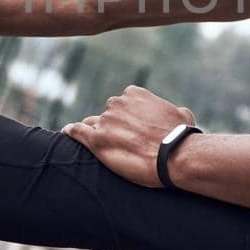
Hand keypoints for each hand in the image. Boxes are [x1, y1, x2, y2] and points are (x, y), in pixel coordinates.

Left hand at [62, 85, 196, 187]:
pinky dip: (71, 132)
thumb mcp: (182, 114)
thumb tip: (177, 113)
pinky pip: (77, 132)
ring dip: (96, 133)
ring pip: (92, 125)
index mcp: (134, 94)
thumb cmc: (182, 136)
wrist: (176, 156)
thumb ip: (170, 109)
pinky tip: (67, 133)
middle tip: (123, 143)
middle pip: (107, 114)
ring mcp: (105, 122)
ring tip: (103, 147)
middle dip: (112, 126)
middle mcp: (116, 104)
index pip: (122, 103)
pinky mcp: (97, 141)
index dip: (126, 117)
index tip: (132, 129)